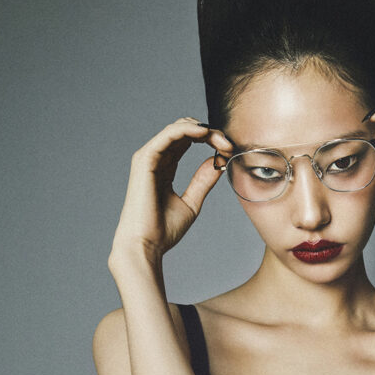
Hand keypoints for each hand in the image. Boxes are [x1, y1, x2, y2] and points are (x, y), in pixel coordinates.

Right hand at [110, 118, 233, 263]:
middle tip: (228, 145)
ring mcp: (148, 157)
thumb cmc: (163, 230)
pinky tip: (204, 133)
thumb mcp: (191, 202)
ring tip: (221, 141)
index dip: (210, 140)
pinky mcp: (145, 159)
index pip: (188, 142)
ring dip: (203, 130)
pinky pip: (168, 135)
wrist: (146, 245)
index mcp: (164, 168)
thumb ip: (202, 181)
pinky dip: (187, 129)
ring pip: (177, 129)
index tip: (229, 150)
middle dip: (210, 133)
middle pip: (184, 131)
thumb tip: (218, 162)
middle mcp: (155, 159)